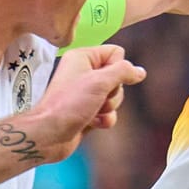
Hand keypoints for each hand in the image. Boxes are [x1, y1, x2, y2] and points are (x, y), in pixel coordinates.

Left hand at [30, 45, 146, 159]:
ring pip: (115, 96)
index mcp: (82, 57)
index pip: (116, 53)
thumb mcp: (100, 82)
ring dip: (109, 107)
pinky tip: (92, 123)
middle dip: (113, 92)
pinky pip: (109, 112)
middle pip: (118, 77)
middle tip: (97, 98)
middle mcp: (84, 72)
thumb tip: (140, 71)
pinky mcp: (88, 111)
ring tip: (92, 112)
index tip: (103, 80)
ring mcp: (86, 93)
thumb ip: (123, 72)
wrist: (49, 135)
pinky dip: (105, 119)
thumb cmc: (68, 105)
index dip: (117, 68)